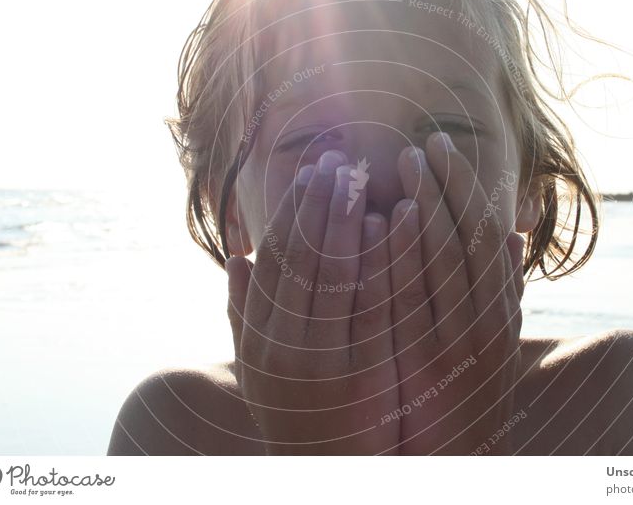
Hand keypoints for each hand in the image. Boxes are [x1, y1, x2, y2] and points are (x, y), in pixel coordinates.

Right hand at [225, 150, 401, 453]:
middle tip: (339, 160)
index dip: (290, 211)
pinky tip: (395, 220)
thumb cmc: (294, 412)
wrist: (325, 473)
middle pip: (301, 257)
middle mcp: (282, 343)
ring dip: (348, 219)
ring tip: (364, 178)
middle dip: (320, 203)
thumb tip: (236, 257)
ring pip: (334, 272)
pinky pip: (374, 302)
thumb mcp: (258, 368)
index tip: (309, 173)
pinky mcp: (363, 370)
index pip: (273, 259)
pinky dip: (383, 256)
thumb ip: (244, 314)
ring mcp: (322, 358)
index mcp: (259, 337)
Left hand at [388, 132, 524, 454]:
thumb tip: (512, 228)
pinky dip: (399, 253)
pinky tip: (383, 218)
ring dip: (422, 205)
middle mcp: (486, 319)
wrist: (455, 458)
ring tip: (398, 166)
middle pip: (465, 236)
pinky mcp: (425, 361)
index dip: (462, 185)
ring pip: (442, 257)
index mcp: (501, 307)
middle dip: (440, 184)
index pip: (484, 230)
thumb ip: (503, 285)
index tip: (438, 148)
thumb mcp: (496, 337)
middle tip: (414, 147)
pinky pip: (411, 295)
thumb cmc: (470, 389)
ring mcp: (457, 339)